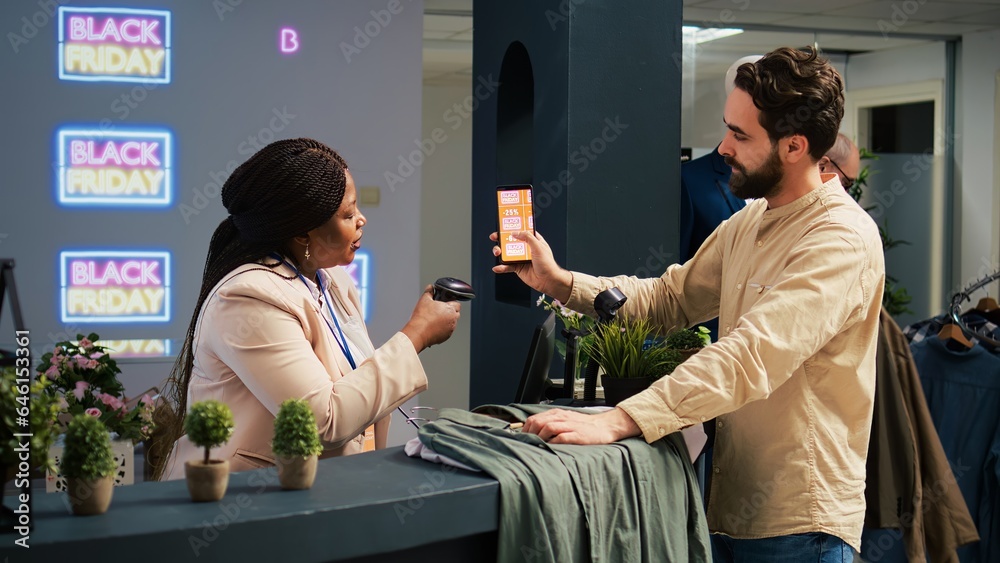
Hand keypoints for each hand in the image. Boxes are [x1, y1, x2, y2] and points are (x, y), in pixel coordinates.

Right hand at [401, 285, 460, 352]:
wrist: (419, 332)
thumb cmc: (422, 317)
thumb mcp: (424, 300)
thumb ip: (429, 292)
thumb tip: (430, 287)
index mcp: (450, 309)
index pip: (457, 303)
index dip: (450, 302)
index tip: (444, 303)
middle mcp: (453, 320)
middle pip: (456, 313)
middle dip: (450, 311)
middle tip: (439, 310)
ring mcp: (450, 329)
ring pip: (452, 323)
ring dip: (447, 320)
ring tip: (435, 319)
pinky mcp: (446, 337)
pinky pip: (447, 331)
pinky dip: (443, 328)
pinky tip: (434, 327)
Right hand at [490, 231, 572, 301]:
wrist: (548, 281)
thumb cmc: (548, 264)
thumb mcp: (539, 247)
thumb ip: (527, 237)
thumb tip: (516, 233)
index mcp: (533, 241)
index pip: (522, 231)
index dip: (513, 227)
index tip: (504, 225)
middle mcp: (526, 248)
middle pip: (511, 241)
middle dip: (501, 239)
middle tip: (495, 237)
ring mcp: (521, 258)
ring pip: (507, 253)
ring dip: (499, 252)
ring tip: (497, 252)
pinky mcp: (518, 268)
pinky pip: (507, 266)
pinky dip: (501, 267)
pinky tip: (497, 267)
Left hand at [521, 407, 641, 444]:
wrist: (604, 426)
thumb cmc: (583, 425)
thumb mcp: (565, 420)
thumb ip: (551, 423)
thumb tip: (533, 431)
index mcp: (557, 414)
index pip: (534, 418)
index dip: (525, 429)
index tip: (522, 438)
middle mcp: (562, 418)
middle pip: (538, 422)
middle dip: (530, 434)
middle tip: (527, 444)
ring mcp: (570, 426)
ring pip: (548, 428)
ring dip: (539, 437)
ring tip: (536, 446)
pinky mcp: (578, 435)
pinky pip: (562, 437)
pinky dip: (553, 442)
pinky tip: (549, 448)